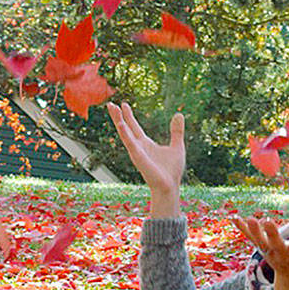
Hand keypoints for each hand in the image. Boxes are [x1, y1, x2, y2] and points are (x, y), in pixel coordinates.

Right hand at [106, 101, 184, 217]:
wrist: (169, 186)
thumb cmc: (172, 170)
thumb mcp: (177, 146)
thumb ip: (176, 131)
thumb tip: (179, 115)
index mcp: (146, 144)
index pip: (134, 127)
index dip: (129, 116)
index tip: (124, 104)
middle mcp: (138, 147)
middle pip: (125, 128)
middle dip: (118, 116)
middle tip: (110, 103)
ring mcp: (136, 151)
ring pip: (124, 132)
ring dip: (117, 120)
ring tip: (112, 108)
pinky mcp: (138, 157)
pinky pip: (129, 143)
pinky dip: (125, 133)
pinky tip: (121, 123)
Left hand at [233, 210, 288, 289]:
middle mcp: (284, 252)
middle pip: (277, 243)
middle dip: (272, 234)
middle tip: (268, 222)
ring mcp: (270, 251)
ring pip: (261, 241)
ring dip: (254, 231)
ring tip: (250, 219)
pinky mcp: (261, 248)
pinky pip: (250, 238)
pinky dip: (242, 228)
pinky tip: (234, 218)